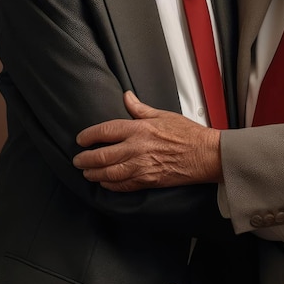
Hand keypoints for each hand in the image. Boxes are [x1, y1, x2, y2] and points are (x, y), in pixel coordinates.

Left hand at [73, 92, 222, 190]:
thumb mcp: (163, 115)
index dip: (88, 135)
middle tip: (78, 160)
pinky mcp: (147, 181)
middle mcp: (137, 148)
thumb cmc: (188, 134)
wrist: (205, 155)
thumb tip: (127, 97)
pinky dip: (110, 185)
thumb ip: (140, 109)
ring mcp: (141, 166)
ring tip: (87, 172)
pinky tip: (105, 183)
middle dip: (85, 159)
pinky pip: (122, 185)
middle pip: (101, 155)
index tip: (81, 139)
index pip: (105, 131)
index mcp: (139, 129)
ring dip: (94, 174)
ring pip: (108, 173)